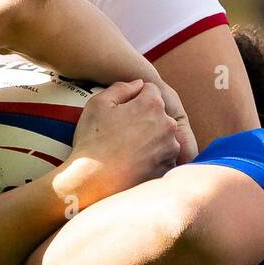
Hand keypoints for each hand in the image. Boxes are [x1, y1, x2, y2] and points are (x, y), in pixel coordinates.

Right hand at [52, 79, 183, 210]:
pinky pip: (162, 157)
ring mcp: (170, 149)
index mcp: (152, 105)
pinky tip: (133, 163)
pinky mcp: (167, 168)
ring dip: (150, 138)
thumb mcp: (98, 103)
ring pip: (162, 136)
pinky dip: (152, 158)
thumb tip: (138, 84)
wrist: (93, 180)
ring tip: (126, 150)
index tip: (121, 111)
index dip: (134, 97)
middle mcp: (168, 124)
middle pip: (159, 113)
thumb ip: (121, 88)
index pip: (150, 90)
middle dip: (145, 118)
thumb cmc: (93, 140)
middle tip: (122, 131)